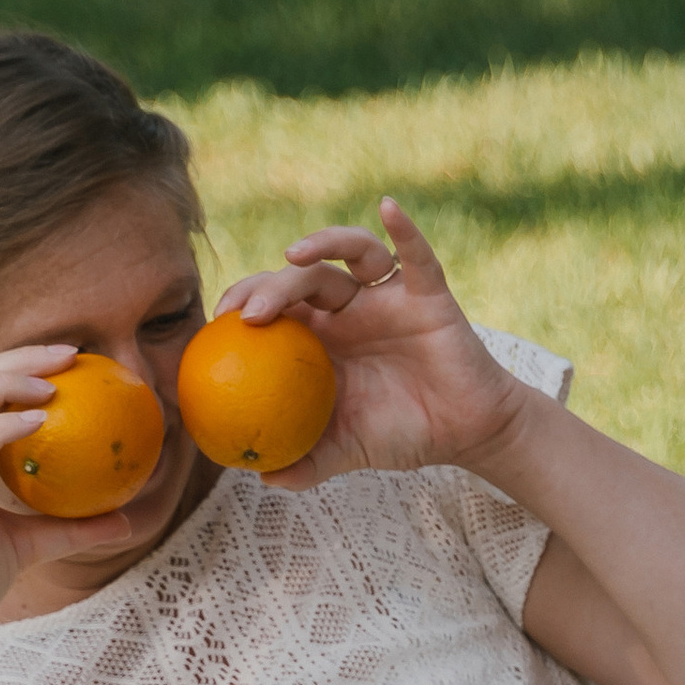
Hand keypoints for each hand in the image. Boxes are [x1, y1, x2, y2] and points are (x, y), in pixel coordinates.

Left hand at [204, 196, 529, 487]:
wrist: (466, 433)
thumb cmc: (404, 434)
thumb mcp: (348, 451)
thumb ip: (307, 462)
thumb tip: (261, 477)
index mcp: (325, 338)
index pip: (277, 306)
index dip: (245, 303)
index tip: (219, 322)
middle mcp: (352, 308)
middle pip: (304, 278)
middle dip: (270, 285)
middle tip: (247, 311)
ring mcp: (388, 296)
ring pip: (351, 253)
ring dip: (322, 244)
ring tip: (294, 256)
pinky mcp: (428, 293)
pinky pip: (416, 254)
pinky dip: (404, 228)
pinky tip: (388, 207)